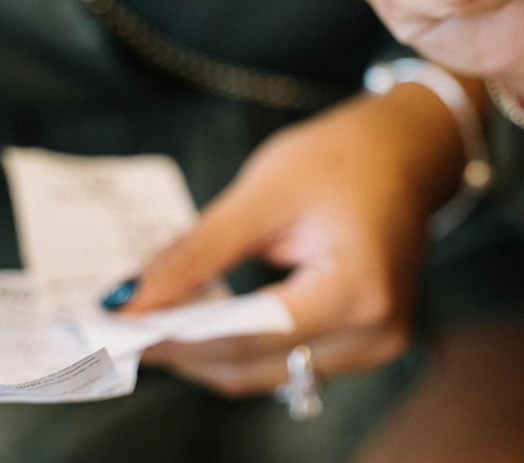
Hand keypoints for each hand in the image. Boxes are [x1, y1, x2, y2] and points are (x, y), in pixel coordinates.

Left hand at [107, 87, 463, 396]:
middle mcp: (376, 332)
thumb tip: (130, 300)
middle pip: (255, 364)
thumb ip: (197, 253)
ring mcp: (375, 344)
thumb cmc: (345, 158)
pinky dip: (240, 344)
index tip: (118, 328)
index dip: (179, 336)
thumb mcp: (264, 192)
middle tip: (123, 325)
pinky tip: (204, 317)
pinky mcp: (364, 343)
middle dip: (185, 349)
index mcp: (360, 290)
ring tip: (157, 318)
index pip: (251, 335)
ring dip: (208, 351)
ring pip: (266, 371)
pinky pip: (287, 360)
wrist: (405, 151)